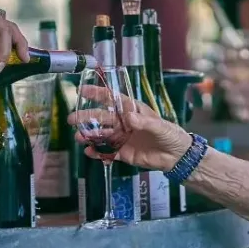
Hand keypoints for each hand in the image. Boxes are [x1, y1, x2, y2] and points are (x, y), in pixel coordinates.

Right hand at [67, 85, 191, 171]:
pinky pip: (107, 152)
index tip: (82, 91)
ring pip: (101, 135)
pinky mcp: (123, 153)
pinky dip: (97, 152)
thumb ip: (144, 122)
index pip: (113, 99)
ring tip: (78, 137)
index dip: (98, 94)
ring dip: (89, 135)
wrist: (177, 157)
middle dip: (86, 117)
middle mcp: (124, 123)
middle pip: (102, 118)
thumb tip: (128, 118)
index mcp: (132, 111)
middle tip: (72, 119)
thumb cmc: (170, 135)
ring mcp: (123, 138)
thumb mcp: (160, 126)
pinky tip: (89, 152)